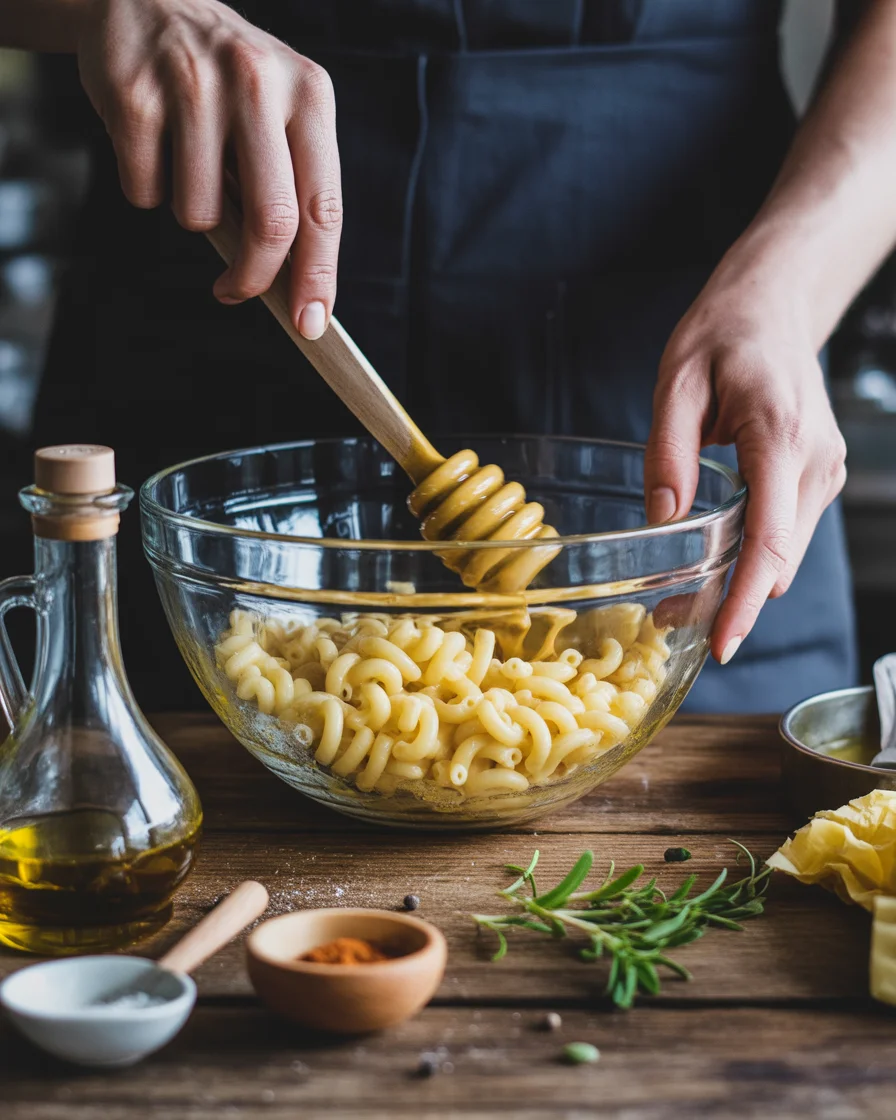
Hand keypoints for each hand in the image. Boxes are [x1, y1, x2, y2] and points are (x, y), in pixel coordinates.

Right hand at [77, 0, 340, 338]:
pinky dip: (147, 190)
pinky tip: (152, 146)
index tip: (311, 323)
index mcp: (309, 96)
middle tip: (234, 292)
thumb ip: (291, 189)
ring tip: (189, 168)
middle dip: (254, 277)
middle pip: (272, 223)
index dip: (318, 276)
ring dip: (192, 216)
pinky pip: (145, 193)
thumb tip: (294, 288)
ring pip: (199, 215)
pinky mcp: (134, 95)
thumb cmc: (226, 82)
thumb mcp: (278, 115)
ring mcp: (193, 84)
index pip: (323, 208)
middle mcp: (258, 82)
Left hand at [644, 251, 846, 664]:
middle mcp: (815, 461)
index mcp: (779, 437)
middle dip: (730, 600)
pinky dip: (753, 557)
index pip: (769, 539)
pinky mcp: (818, 476)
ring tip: (681, 597)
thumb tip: (663, 521)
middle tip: (668, 618)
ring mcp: (824, 470)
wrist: (773, 305)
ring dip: (740, 583)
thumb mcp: (675, 383)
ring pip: (784, 554)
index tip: (722, 642)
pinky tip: (713, 561)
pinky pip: (786, 533)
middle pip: (777, 560)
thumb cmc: (723, 335)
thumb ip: (668, 454)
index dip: (745, 599)